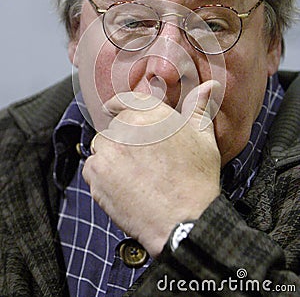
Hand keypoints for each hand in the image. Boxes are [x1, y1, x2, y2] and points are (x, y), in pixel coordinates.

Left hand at [82, 80, 220, 257]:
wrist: (184, 220)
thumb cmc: (197, 178)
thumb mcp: (203, 138)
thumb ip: (198, 108)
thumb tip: (210, 85)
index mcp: (150, 114)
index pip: (125, 100)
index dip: (118, 104)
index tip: (111, 108)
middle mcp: (126, 127)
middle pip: (115, 127)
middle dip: (124, 139)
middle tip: (141, 160)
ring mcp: (109, 150)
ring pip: (102, 146)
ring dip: (112, 156)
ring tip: (133, 175)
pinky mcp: (96, 173)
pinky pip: (92, 167)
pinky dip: (102, 175)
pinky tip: (123, 186)